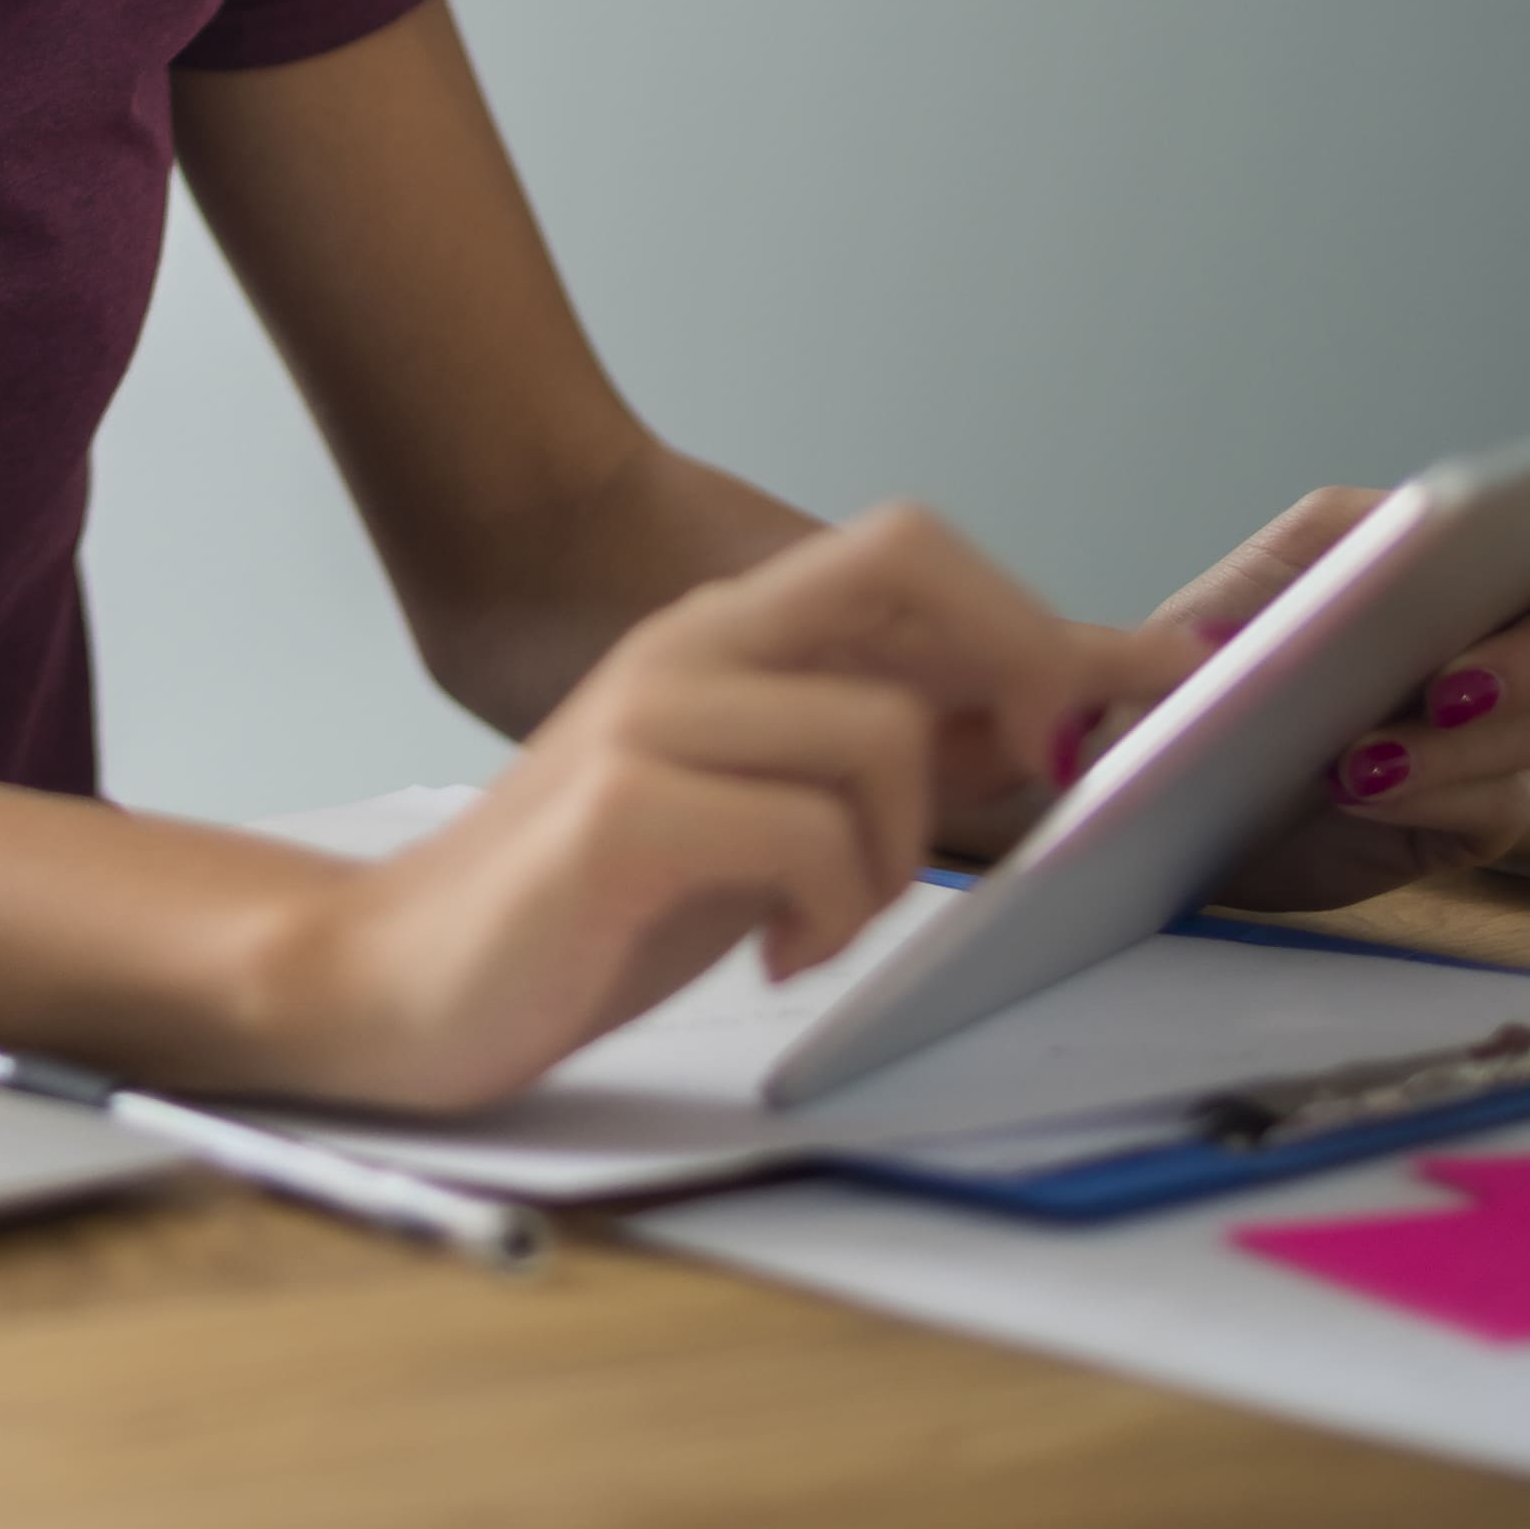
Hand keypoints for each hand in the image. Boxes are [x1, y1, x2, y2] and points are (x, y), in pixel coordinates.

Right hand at [238, 506, 1202, 1111]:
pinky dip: (831, 912)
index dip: (1033, 614)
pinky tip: (782, 955)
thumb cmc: (589, 905)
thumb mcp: (761, 815)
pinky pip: (806, 836)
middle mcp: (685, 647)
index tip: (1133, 694)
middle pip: (904, 566)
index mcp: (720, 634)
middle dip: (1022, 669)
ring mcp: (646, 720)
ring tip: (833, 921)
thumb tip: (1046, 719)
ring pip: (877, 735)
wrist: (396, 977)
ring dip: (899, 853)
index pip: (905, 551)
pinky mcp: (619, 813)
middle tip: (1044, 785)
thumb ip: (877, 755)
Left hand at [1156, 480, 1529, 909]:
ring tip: (1353, 758)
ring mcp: (1482, 726)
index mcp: (1443, 553)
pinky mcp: (1468, 809)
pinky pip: (1500, 800)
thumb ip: (1333, 555)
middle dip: (1529, 659)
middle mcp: (1480, 632)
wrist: (1152, 779)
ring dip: (1452, 743)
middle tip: (1448, 687)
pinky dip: (1437, 794)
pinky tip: (1364, 790)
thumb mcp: (1246, 589)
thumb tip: (1412, 542)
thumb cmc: (1194, 669)